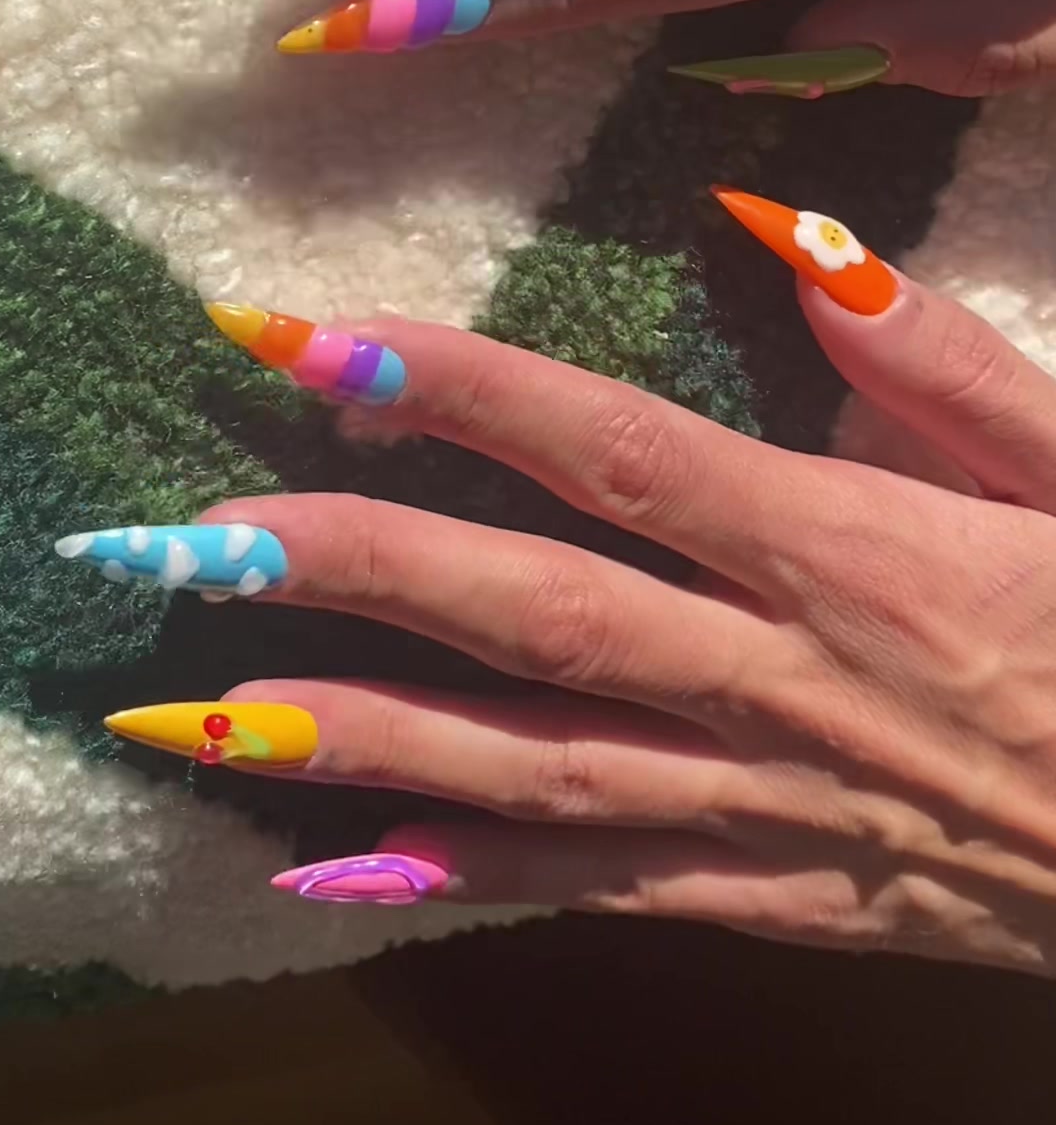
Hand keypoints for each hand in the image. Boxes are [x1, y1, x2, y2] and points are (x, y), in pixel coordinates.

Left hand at [95, 190, 1055, 969]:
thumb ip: (937, 348)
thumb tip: (785, 230)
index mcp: (851, 547)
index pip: (615, 451)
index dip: (454, 391)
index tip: (311, 340)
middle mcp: (777, 677)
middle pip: (533, 612)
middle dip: (351, 566)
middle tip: (187, 537)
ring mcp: (760, 802)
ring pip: (529, 764)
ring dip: (355, 734)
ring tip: (196, 711)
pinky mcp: (767, 894)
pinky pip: (596, 886)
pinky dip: (461, 877)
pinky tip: (330, 863)